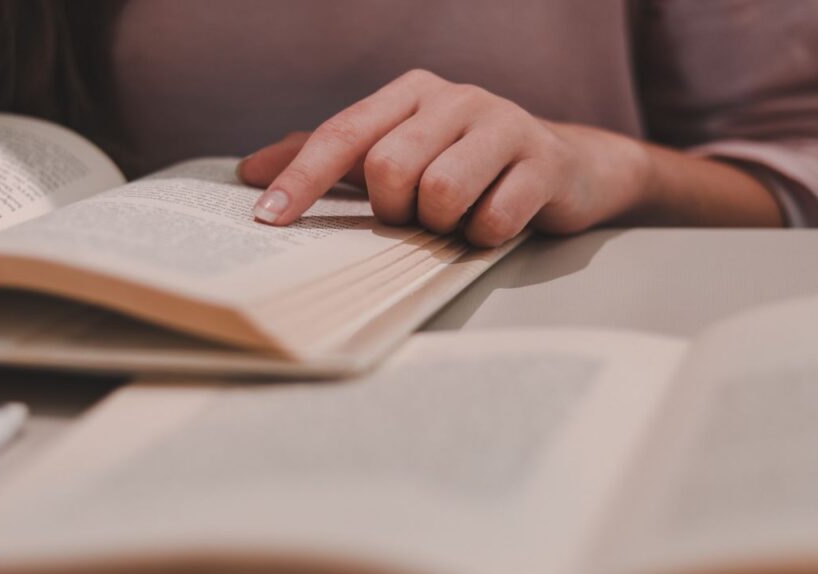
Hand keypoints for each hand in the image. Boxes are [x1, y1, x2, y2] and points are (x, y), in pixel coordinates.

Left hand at [239, 69, 655, 245]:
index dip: (301, 178)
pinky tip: (492, 225)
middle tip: (415, 217)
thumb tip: (252, 172)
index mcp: (411, 92)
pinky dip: (483, 237)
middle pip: (389, 167)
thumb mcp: (396, 151)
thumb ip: (330, 158)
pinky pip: (491, 219)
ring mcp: (503, 123)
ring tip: (457, 218)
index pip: (342, 134)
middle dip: (394, 210)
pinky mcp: (543, 160)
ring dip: (441, 224)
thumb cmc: (466, 164)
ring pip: (439, 192)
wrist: (565, 166)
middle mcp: (455, 97)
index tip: (266, 219)